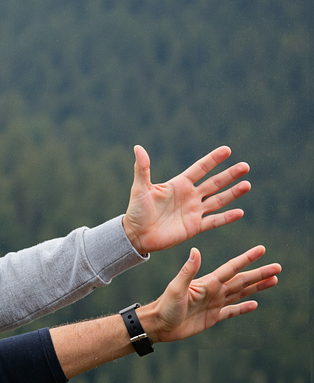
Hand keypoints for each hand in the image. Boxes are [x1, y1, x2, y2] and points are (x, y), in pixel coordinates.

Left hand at [122, 145, 250, 254]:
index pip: (200, 169)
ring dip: (233, 193)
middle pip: (214, 183)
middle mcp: (190, 196)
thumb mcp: (140, 187)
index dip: (213, 160)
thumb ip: (142, 168)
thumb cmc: (136, 210)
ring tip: (247, 185)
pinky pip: (214, 221)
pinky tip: (240, 212)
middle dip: (229, 175)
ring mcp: (194, 211)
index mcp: (179, 184)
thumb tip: (138, 147)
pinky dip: (226, 217)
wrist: (135, 235)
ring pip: (218, 200)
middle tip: (245, 166)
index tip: (227, 150)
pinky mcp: (194, 227)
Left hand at [143, 245, 280, 343]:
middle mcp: (214, 291)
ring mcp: (214, 304)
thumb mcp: (177, 287)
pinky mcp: (212, 318)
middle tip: (278, 267)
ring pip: (240, 293)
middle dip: (260, 273)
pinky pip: (231, 311)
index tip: (261, 250)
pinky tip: (255, 304)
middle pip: (242, 280)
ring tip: (273, 280)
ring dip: (257, 287)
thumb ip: (188, 270)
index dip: (247, 259)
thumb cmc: (164, 306)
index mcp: (208, 282)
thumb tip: (196, 250)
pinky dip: (243, 308)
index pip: (231, 268)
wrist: (158, 325)